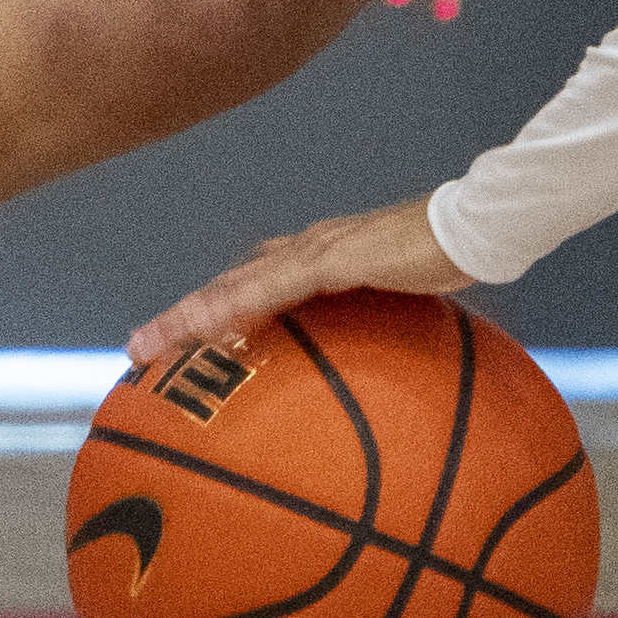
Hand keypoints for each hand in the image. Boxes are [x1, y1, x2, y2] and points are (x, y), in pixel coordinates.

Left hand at [127, 195, 469, 369]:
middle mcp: (307, 248)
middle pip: (229, 283)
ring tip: (147, 346)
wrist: (479, 225)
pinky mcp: (331, 258)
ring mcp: (315, 250)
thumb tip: (384, 392)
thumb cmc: (454, 262)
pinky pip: (269, 290)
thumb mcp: (410, 308)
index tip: (181, 336)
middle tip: (138, 350)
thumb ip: (386, 335)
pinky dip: (232, 310)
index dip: (215, 306)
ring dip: (187, 316)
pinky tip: (206, 332)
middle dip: (182, 315)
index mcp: (321, 257)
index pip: (254, 281)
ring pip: (234, 286)